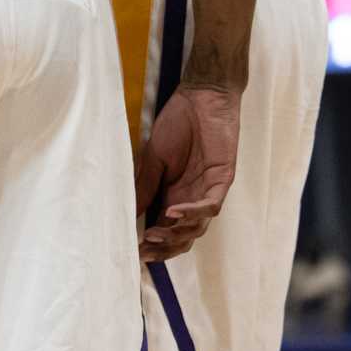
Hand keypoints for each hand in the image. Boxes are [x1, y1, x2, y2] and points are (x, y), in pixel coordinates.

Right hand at [136, 84, 239, 260]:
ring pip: (197, 228)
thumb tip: (129, 214)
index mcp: (175, 195)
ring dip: (175, 235)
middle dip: (163, 248)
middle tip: (142, 252)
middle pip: (182, 237)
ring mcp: (209, 191)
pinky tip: (172, 213)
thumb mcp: (153, 159)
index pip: (165, 229)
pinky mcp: (222, 180)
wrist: (201, 96)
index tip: (131, 254)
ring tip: (152, 236)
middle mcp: (192, 198)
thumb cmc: (178, 123)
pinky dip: (192, 213)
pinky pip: (210, 206)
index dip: (152, 244)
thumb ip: (145, 187)